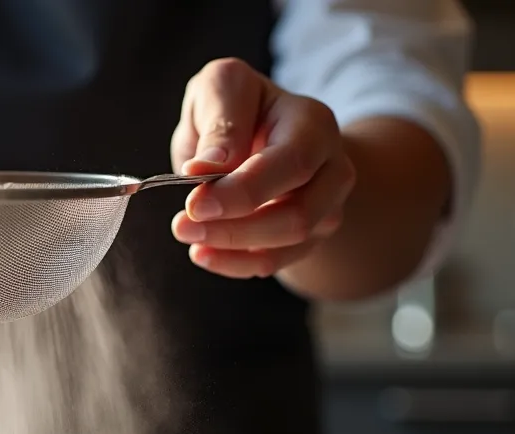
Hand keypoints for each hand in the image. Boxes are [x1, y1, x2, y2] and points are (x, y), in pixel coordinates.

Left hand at [169, 58, 355, 279]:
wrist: (262, 131)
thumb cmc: (237, 108)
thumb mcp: (222, 89)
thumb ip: (220, 121)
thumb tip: (205, 169)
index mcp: (314, 124)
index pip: (291, 164)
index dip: (244, 190)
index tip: (194, 203)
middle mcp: (332, 167)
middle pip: (299, 214)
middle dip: (235, 227)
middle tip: (182, 225)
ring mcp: (327, 205)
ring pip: (291, 243)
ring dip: (233, 247)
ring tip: (187, 235)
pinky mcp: (310, 236)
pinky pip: (278, 261)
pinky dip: (237, 264)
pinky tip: (203, 254)